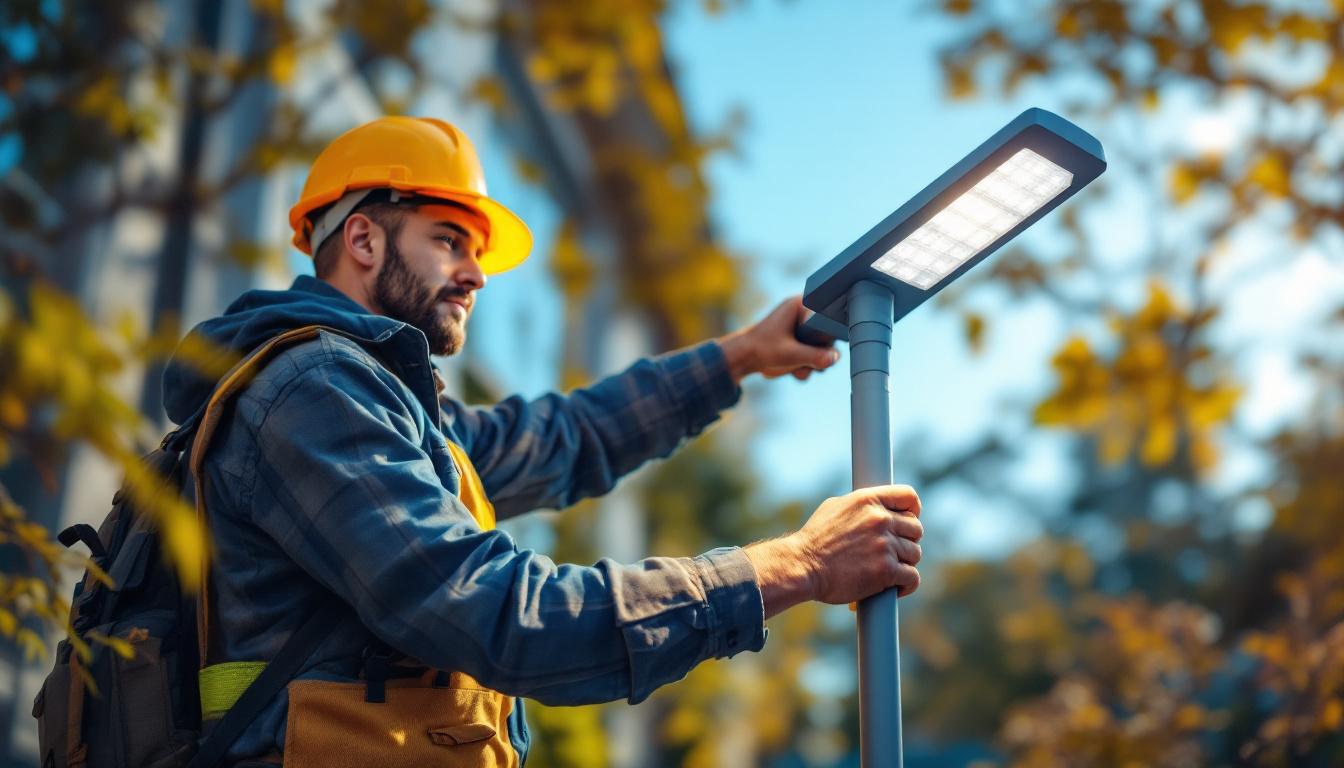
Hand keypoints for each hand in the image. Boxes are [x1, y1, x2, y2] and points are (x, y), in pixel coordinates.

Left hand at [717, 296, 840, 383]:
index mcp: (799, 305)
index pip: (827, 314)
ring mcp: (800, 328)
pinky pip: (811, 352)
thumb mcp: (791, 354)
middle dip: (819, 354)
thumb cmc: (761, 350)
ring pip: (820, 347)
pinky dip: (805, 364)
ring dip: (812, 362)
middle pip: (826, 334)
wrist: (742, 360)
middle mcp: (802, 313)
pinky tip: (793, 371)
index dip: (828, 333)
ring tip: (797, 369)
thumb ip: (815, 356)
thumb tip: (835, 358)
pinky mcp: (797, 341)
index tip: (822, 347)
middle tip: (810, 363)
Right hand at [745, 485, 922, 617]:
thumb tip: (874, 509)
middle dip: (908, 540)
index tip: (911, 519)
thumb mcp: (834, 509)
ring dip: (905, 563)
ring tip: (891, 571)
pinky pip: (912, 577)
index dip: (914, 509)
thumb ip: (860, 507)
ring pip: (915, 553)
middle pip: (916, 528)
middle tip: (895, 552)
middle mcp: (880, 519)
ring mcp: (884, 545)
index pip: (908, 496)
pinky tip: (897, 587)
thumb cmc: (813, 540)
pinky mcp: (886, 571)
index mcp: (868, 500)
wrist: (802, 566)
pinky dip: (907, 585)